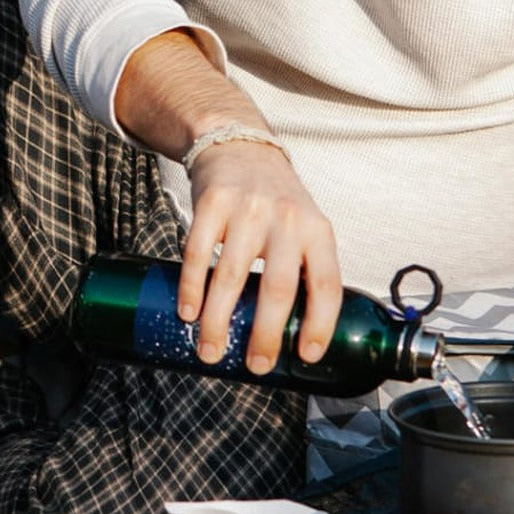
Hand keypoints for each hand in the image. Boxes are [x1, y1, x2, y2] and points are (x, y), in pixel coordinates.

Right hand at [178, 142, 341, 372]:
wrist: (238, 146)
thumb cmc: (274, 202)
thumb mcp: (304, 226)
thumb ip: (303, 268)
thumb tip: (291, 333)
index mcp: (317, 231)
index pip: (326, 285)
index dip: (319, 324)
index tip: (305, 356)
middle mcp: (286, 220)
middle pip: (278, 288)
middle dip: (265, 334)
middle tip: (255, 366)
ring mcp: (247, 211)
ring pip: (231, 277)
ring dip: (218, 321)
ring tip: (211, 350)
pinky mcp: (212, 204)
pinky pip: (197, 254)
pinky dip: (191, 288)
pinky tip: (187, 312)